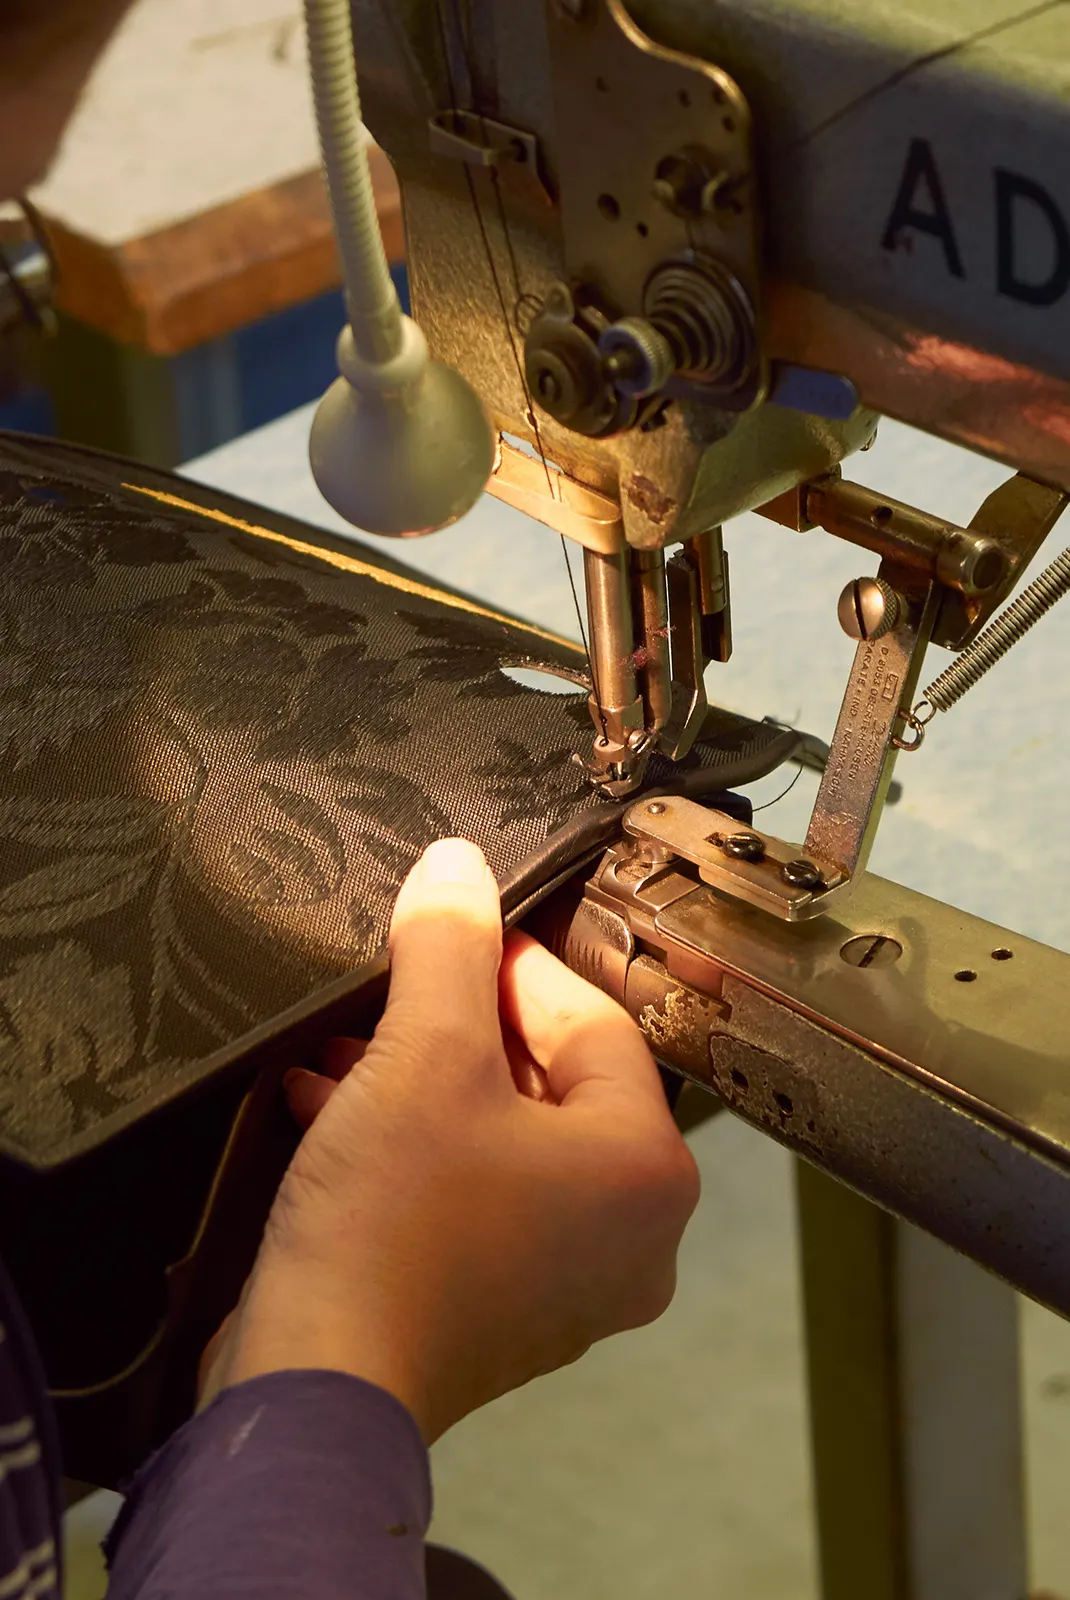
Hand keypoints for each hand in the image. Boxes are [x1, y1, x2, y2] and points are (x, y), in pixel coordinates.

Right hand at [206, 839, 699, 1441]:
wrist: (313, 1395)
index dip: (517, 965)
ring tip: (345, 1054)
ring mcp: (565, 1281)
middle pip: (550, 1080)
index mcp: (646, 1169)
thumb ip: (452, 947)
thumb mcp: (423, 1054)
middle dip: (458, 1027)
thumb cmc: (391, 1236)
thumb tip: (459, 866)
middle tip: (398, 993)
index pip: (595, 1023)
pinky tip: (332, 1111)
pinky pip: (470, 1194)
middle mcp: (628, 1234)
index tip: (461, 932)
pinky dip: (411, 1147)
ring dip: (420, 1083)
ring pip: (500, 1137)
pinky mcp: (498, 1307)